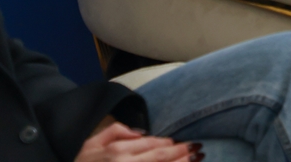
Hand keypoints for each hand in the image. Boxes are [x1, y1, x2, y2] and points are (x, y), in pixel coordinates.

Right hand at [76, 122, 197, 161]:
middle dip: (181, 154)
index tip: (183, 143)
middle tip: (197, 150)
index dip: (169, 145)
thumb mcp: (93, 142)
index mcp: (117, 151)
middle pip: (159, 158)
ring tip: (195, 160)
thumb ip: (117, 132)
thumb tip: (141, 133)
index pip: (150, 145)